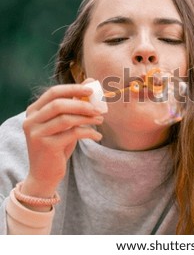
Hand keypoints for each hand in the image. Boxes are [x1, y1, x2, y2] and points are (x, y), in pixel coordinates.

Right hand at [21, 80, 103, 207]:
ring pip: (66, 118)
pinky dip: (89, 132)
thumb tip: (90, 81)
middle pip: (58, 104)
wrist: (45, 174)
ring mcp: (37, 133)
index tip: (91, 89)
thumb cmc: (57, 145)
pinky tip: (97, 136)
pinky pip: (72, 133)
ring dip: (87, 118)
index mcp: (34, 111)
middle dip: (82, 104)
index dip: (73, 89)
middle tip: (99, 108)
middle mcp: (31, 120)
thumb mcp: (65, 124)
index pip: (53, 92)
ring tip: (100, 120)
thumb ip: (74, 104)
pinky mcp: (46, 146)